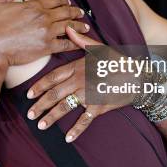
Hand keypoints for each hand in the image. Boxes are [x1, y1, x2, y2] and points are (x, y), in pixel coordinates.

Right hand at [0, 0, 88, 67]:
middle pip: (65, 12)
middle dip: (75, 12)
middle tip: (81, 14)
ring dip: (79, 26)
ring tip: (85, 27)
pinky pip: (66, 44)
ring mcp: (47, 32)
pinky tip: (80, 43)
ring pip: (69, 26)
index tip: (68, 3)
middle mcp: (43, 17)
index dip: (63, 1)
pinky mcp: (48, 46)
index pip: (55, 0)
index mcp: (33, 6)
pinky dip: (75, 43)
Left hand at [26, 26, 123, 142]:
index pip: (53, 77)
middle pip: (55, 94)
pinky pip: (85, 120)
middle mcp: (80, 81)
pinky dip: (76, 130)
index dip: (39, 86)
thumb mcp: (99, 48)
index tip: (28, 95)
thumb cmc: (117, 62)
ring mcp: (89, 95)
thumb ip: (81, 40)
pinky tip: (67, 138)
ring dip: (52, 117)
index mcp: (77, 67)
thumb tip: (68, 28)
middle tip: (29, 114)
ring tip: (41, 125)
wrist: (138, 77)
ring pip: (65, 107)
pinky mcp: (99, 107)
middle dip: (40, 105)